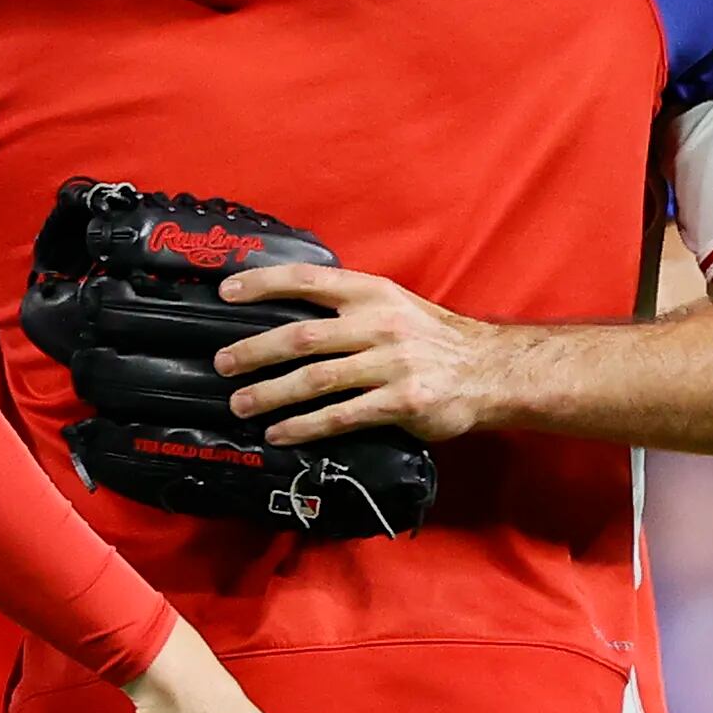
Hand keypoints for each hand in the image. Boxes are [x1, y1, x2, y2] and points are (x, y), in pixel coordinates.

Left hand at [216, 265, 513, 443]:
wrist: (490, 369)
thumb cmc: (432, 338)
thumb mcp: (393, 304)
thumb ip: (347, 307)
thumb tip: (286, 315)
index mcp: (371, 293)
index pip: (307, 279)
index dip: (262, 283)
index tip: (226, 292)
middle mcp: (378, 324)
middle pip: (301, 336)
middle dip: (255, 351)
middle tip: (222, 363)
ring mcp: (391, 364)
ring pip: (316, 379)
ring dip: (272, 393)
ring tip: (241, 404)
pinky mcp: (401, 402)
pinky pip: (341, 416)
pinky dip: (305, 426)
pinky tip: (280, 433)